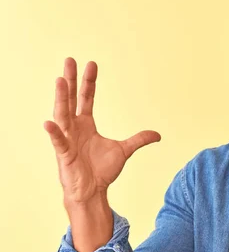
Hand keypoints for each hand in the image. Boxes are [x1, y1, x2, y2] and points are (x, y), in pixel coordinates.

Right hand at [44, 58, 160, 203]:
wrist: (92, 191)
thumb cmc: (102, 171)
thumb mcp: (124, 151)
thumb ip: (138, 140)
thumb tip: (157, 134)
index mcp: (86, 124)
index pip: (87, 98)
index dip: (89, 82)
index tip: (91, 64)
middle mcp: (74, 128)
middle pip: (72, 99)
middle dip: (71, 80)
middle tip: (70, 60)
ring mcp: (67, 139)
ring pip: (62, 115)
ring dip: (61, 98)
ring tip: (60, 80)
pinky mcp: (64, 154)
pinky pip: (58, 142)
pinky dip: (54, 133)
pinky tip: (49, 123)